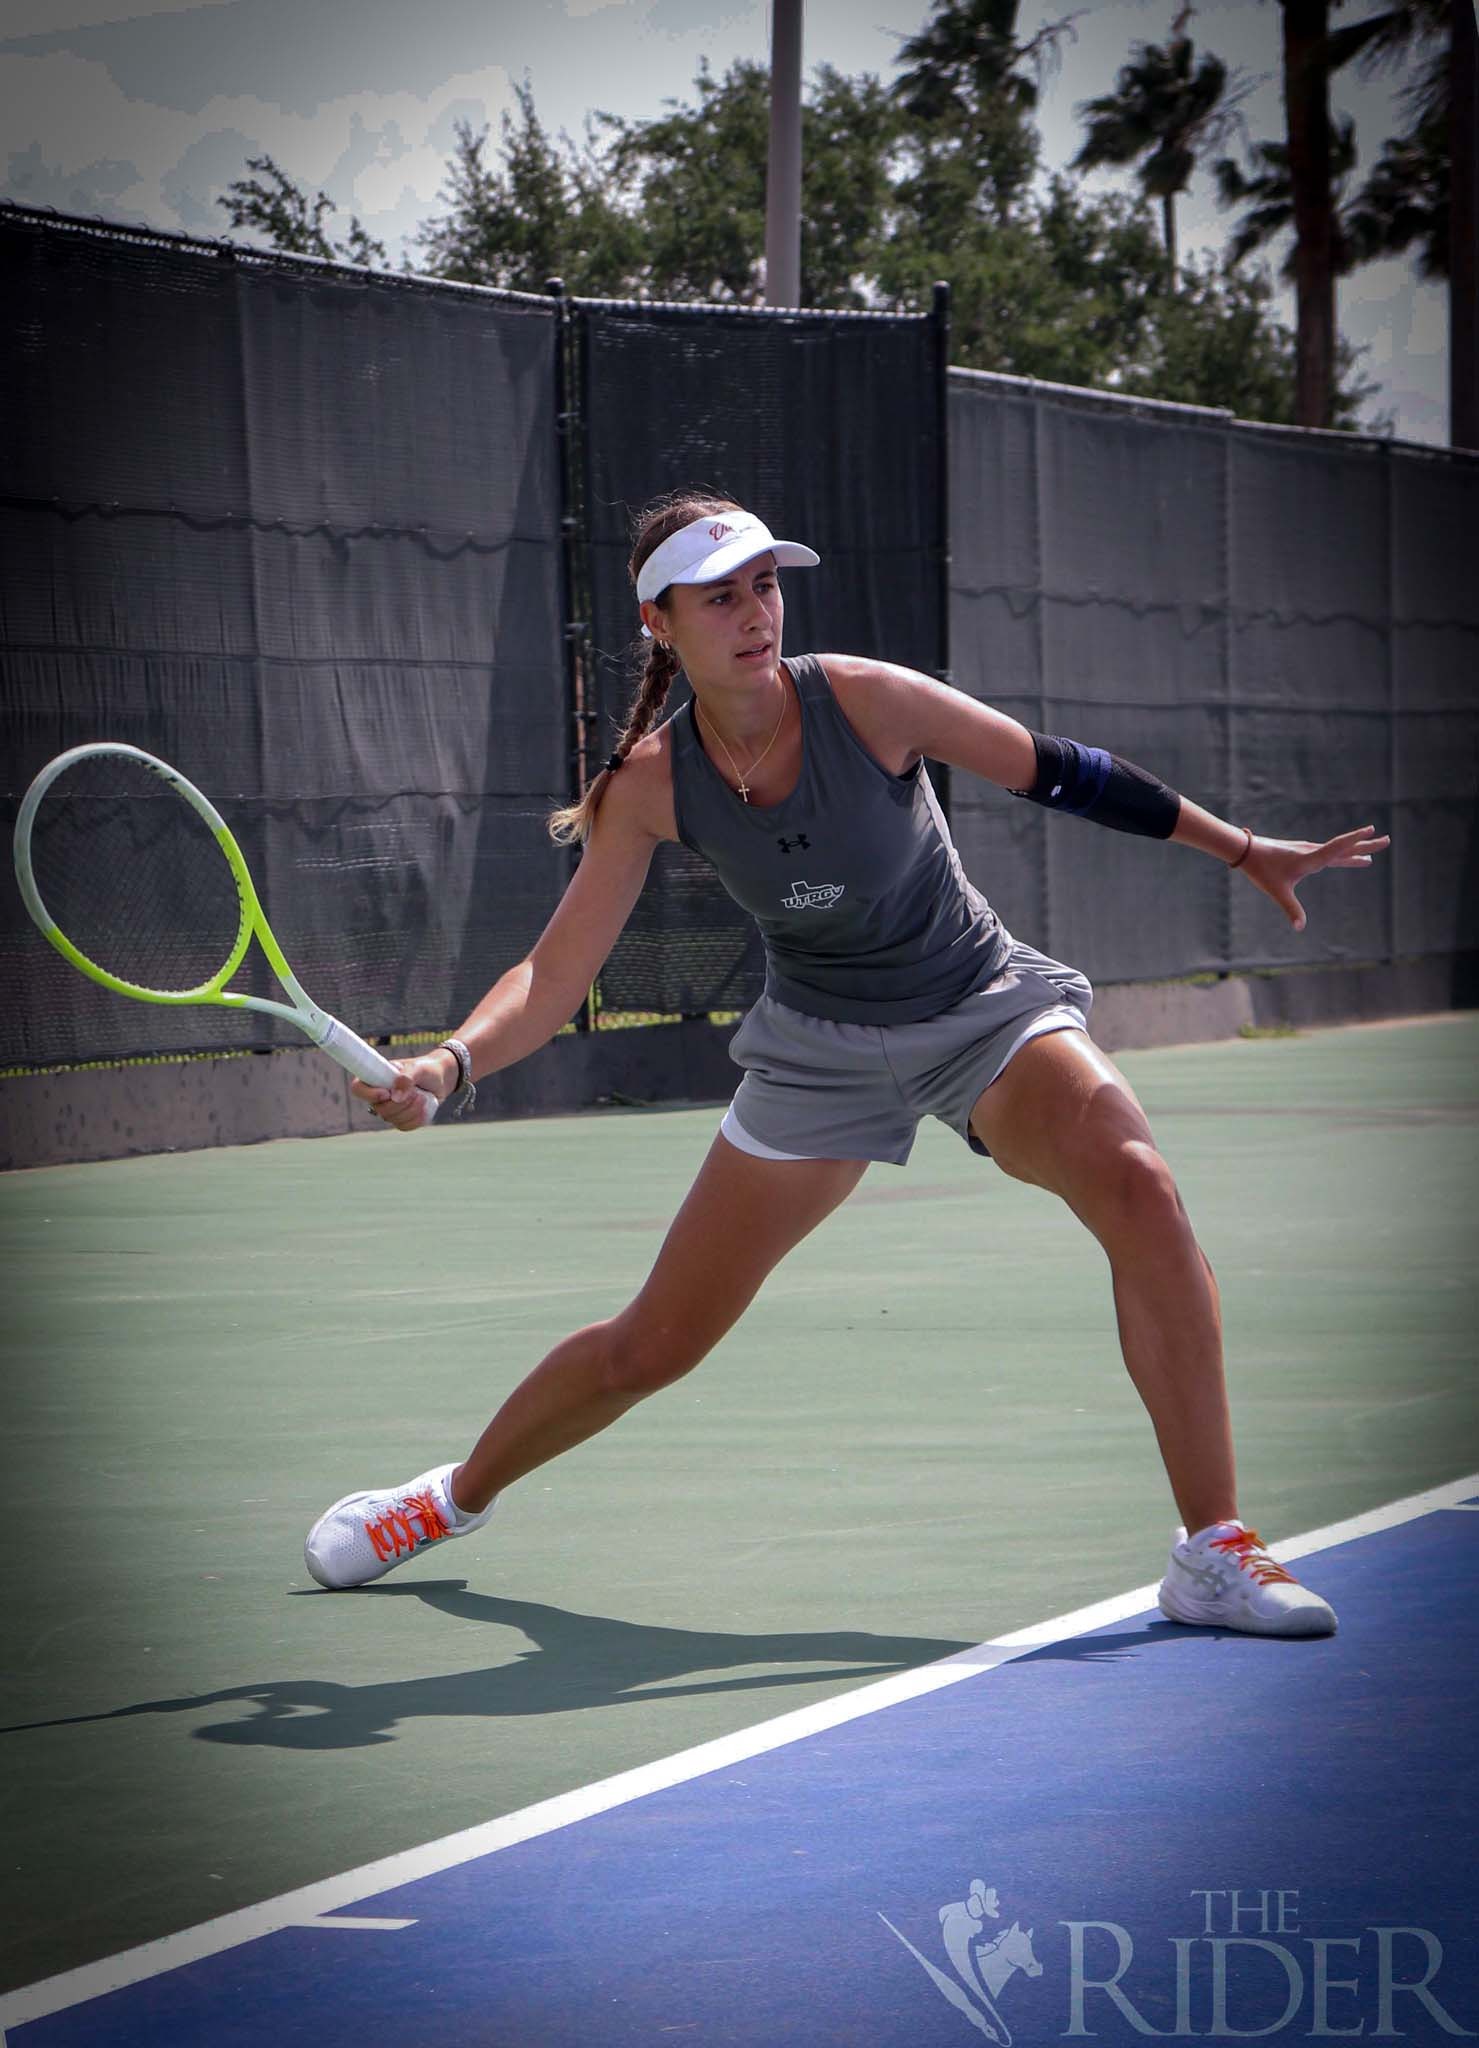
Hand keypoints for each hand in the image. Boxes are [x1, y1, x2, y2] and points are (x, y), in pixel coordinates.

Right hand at [350, 1051, 447, 1131]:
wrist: (441, 1079)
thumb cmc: (426, 1069)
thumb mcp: (419, 1069)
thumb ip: (407, 1078)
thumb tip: (395, 1096)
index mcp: (377, 1077)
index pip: (358, 1088)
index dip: (369, 1094)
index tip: (387, 1093)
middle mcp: (379, 1094)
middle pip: (380, 1109)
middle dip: (401, 1104)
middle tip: (416, 1092)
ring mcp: (390, 1108)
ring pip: (393, 1119)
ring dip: (412, 1110)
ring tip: (423, 1096)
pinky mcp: (401, 1118)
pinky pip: (404, 1126)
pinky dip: (417, 1118)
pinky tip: (424, 1108)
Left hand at [1240, 825, 1389, 932]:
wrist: (1245, 851)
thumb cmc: (1261, 870)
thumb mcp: (1277, 892)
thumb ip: (1291, 909)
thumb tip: (1300, 928)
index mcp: (1311, 858)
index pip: (1339, 847)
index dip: (1356, 840)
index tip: (1373, 831)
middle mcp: (1312, 851)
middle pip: (1344, 847)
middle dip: (1366, 845)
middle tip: (1387, 840)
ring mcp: (1307, 850)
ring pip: (1336, 850)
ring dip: (1354, 851)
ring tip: (1368, 858)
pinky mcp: (1301, 852)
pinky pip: (1327, 853)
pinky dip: (1339, 854)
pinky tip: (1340, 858)